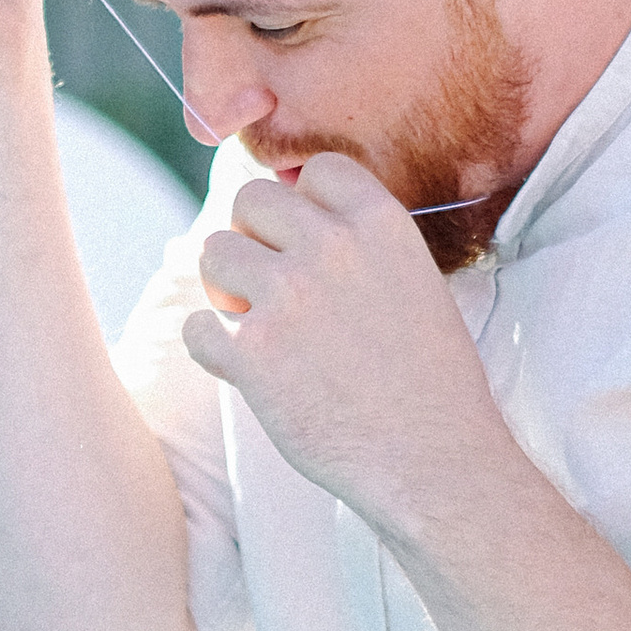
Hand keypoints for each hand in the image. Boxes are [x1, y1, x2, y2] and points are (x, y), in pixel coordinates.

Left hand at [180, 152, 513, 539]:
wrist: (434, 461)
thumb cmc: (430, 382)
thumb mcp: (415, 284)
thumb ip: (361, 245)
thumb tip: (296, 214)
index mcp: (380, 224)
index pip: (315, 169)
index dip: (303, 203)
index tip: (307, 242)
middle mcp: (331, 247)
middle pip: (249, 200)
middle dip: (253, 240)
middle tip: (270, 287)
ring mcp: (288, 296)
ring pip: (213, 254)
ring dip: (226, 290)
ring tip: (258, 327)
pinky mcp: (252, 352)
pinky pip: (197, 327)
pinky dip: (212, 348)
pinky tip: (247, 369)